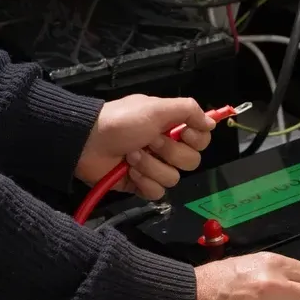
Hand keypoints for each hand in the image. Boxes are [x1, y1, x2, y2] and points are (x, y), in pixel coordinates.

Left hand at [77, 95, 215, 198]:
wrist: (87, 142)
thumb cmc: (122, 121)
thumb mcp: (156, 107)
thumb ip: (188, 110)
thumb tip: (212, 123)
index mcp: (172, 127)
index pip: (202, 140)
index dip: (196, 139)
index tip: (181, 131)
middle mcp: (166, 148)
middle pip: (191, 162)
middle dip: (169, 152)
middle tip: (148, 141)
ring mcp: (154, 168)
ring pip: (173, 178)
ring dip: (151, 166)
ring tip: (131, 156)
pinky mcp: (141, 186)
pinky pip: (157, 192)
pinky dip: (143, 182)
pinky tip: (129, 172)